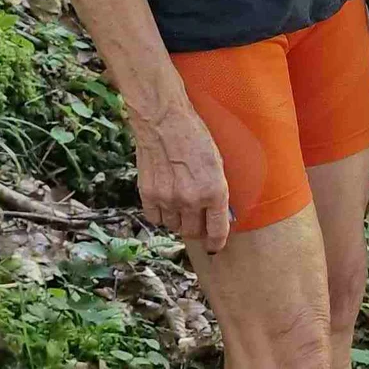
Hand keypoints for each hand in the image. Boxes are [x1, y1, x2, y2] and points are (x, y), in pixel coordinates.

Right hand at [131, 96, 232, 253]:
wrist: (164, 121)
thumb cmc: (195, 136)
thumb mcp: (218, 163)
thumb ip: (218, 191)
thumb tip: (220, 214)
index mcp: (215, 191)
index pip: (217, 231)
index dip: (216, 243)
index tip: (214, 247)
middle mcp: (192, 200)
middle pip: (193, 233)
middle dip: (197, 230)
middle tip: (196, 221)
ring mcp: (168, 199)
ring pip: (173, 227)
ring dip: (178, 220)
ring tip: (179, 204)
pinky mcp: (148, 195)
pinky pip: (155, 218)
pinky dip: (160, 214)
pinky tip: (164, 201)